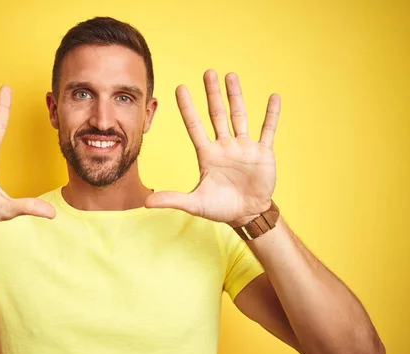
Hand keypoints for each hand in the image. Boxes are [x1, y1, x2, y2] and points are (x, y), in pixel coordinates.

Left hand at [145, 70, 279, 227]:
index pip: (195, 126)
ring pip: (239, 116)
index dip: (187, 108)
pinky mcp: (262, 153)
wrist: (246, 215)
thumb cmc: (219, 208)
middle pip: (217, 114)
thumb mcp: (194, 203)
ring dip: (236, 96)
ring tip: (231, 76)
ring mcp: (244, 147)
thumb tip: (146, 202)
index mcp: (207, 154)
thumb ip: (172, 199)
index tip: (180, 88)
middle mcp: (224, 146)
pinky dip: (271, 115)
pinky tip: (274, 97)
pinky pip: (268, 130)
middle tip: (208, 72)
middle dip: (212, 94)